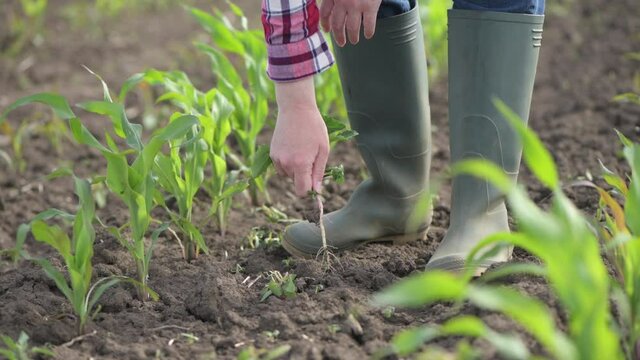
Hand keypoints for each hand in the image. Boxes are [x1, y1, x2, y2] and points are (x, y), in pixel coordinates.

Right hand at [271, 78, 329, 196]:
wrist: (295, 108)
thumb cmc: (314, 127)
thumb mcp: (323, 150)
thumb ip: (319, 173)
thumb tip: (317, 192)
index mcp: (300, 164)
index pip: (302, 192)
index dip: (310, 193)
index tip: (316, 189)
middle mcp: (286, 164)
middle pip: (296, 183)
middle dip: (305, 178)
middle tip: (312, 160)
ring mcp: (277, 159)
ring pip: (288, 175)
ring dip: (296, 170)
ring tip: (303, 150)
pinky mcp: (272, 153)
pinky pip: (281, 167)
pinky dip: (288, 163)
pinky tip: (294, 148)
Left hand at [320, 0, 381, 45]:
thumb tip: (332, 7)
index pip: (325, 12)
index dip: (325, 23)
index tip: (326, 30)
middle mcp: (342, 1)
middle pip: (337, 24)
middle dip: (338, 36)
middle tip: (341, 42)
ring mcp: (356, 5)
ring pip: (352, 28)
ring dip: (353, 37)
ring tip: (354, 41)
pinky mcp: (370, 6)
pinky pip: (368, 24)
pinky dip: (368, 32)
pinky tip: (368, 35)